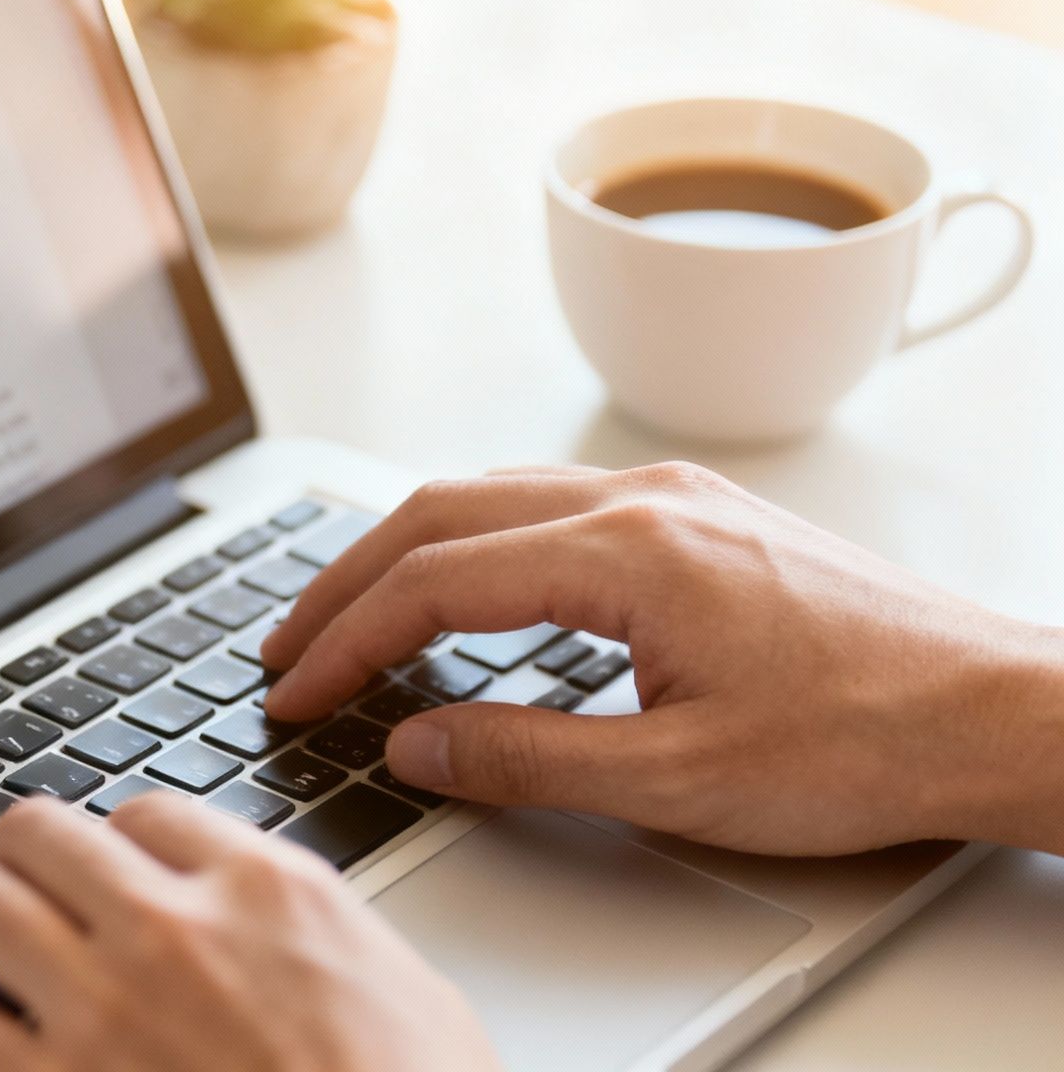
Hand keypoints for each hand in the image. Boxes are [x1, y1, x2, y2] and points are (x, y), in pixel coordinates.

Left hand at [0, 794, 499, 1071]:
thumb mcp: (409, 1001)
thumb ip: (322, 938)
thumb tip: (275, 927)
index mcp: (270, 895)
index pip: (144, 814)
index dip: (105, 849)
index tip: (93, 884)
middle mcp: (175, 932)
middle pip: (35, 832)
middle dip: (4, 864)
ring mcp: (104, 1012)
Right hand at [261, 462, 1063, 856]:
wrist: (993, 712)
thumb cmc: (864, 741)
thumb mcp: (680, 780)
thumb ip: (528, 759)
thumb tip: (416, 742)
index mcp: (628, 554)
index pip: (436, 582)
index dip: (346, 639)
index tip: (295, 692)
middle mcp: (641, 501)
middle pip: (440, 513)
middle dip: (345, 580)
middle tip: (284, 648)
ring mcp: (671, 499)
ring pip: (489, 495)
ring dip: (403, 553)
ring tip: (346, 615)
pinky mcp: (696, 518)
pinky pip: (545, 505)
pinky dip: (471, 542)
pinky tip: (459, 587)